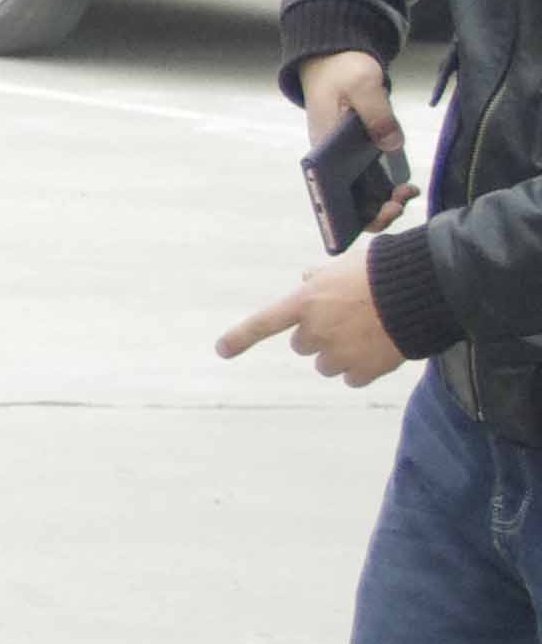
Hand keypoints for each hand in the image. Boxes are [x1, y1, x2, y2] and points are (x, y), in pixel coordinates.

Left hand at [221, 247, 405, 386]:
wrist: (423, 290)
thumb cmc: (384, 271)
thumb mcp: (345, 265)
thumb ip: (321, 277)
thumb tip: (307, 278)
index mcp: (306, 302)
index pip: (264, 322)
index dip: (240, 337)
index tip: (221, 350)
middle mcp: (316, 330)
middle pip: (302, 345)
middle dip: (318, 336)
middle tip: (346, 321)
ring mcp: (339, 353)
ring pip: (326, 365)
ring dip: (339, 354)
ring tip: (366, 334)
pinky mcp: (364, 370)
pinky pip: (351, 378)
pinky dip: (361, 369)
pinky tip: (378, 350)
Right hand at [308, 48, 410, 230]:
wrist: (334, 60)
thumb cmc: (342, 71)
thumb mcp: (362, 85)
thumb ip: (378, 114)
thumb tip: (391, 145)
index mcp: (321, 146)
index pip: (327, 190)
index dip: (348, 210)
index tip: (376, 207)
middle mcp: (329, 159)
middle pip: (344, 200)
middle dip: (373, 212)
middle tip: (399, 204)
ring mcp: (344, 158)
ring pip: (359, 195)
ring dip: (383, 203)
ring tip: (408, 193)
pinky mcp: (358, 154)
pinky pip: (370, 182)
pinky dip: (387, 191)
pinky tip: (407, 187)